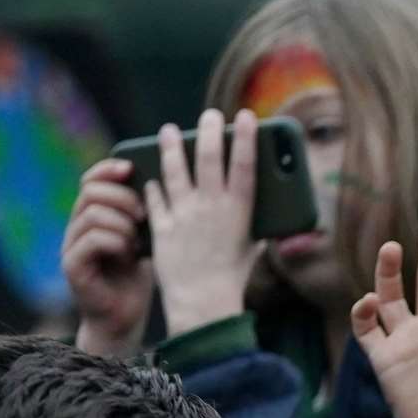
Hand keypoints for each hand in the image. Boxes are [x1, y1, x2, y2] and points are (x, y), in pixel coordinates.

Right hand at [62, 157, 151, 355]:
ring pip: (91, 214)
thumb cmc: (139, 277)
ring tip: (137, 237)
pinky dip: (114, 241)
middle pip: (90, 192)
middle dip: (121, 197)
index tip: (131, 167)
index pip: (91, 180)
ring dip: (121, 222)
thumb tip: (167, 185)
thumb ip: (146, 215)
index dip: (108, 169)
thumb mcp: (146, 239)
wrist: (125, 318)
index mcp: (94, 216)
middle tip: (143, 213)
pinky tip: (129, 252)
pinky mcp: (72, 266)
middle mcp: (77, 227)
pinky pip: (90, 240)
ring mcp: (71, 246)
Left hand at [147, 108, 259, 335]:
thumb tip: (267, 216)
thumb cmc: (233, 278)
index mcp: (238, 210)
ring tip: (167, 132)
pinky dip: (153, 185)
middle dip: (210, 131)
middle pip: (209, 158)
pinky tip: (151, 176)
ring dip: (171, 147)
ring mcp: (183, 214)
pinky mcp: (161, 226)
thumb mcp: (253, 249)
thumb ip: (257, 227)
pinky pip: (154, 198)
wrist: (202, 301)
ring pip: (174, 170)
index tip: (246, 116)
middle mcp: (210, 206)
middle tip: (210, 115)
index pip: (244, 164)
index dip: (246, 137)